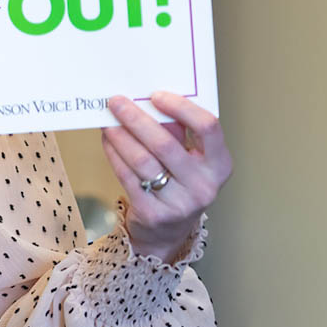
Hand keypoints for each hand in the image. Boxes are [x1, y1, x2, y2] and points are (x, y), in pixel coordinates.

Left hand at [101, 91, 232, 262]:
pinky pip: (128, 176)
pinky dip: (114, 154)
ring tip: (107, 121)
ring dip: (120, 136)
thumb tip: (145, 100)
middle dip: (136, 119)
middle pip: (165, 144)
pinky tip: (107, 141)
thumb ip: (176, 132)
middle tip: (116, 102)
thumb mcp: (188, 159)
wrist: (167, 231)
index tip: (156, 95)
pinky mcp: (154, 213)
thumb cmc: (178, 183)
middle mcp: (204, 185)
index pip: (207, 127)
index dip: (181, 108)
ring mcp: (180, 203)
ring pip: (142, 160)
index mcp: (219, 165)